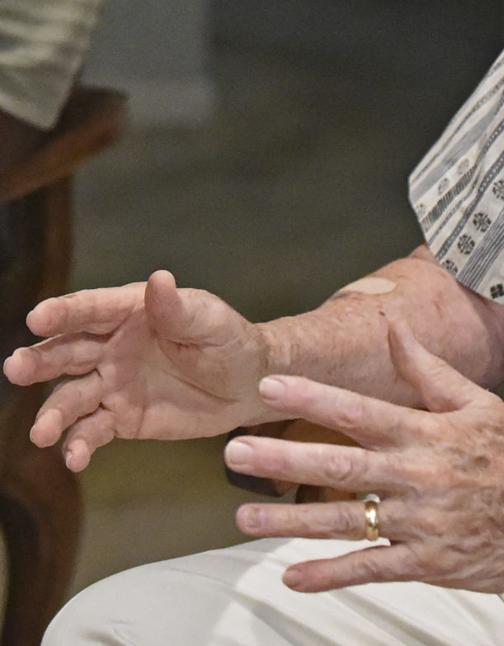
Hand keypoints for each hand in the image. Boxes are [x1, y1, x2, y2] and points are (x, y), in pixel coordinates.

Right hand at [4, 270, 270, 469]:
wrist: (248, 385)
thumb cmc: (230, 340)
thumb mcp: (210, 321)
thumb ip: (179, 308)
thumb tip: (159, 279)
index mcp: (132, 313)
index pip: (92, 309)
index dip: (64, 312)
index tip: (37, 317)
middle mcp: (112, 347)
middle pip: (67, 351)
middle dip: (39, 360)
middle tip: (15, 368)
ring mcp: (112, 384)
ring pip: (70, 397)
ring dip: (52, 414)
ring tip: (42, 433)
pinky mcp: (120, 418)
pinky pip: (91, 431)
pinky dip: (78, 445)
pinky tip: (74, 457)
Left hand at [226, 320, 503, 593]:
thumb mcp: (478, 402)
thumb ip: (428, 370)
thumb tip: (392, 329)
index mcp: (429, 433)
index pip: (361, 412)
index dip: (312, 400)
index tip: (270, 388)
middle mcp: (420, 476)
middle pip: (341, 467)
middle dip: (283, 459)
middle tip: (234, 453)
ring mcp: (422, 524)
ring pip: (345, 522)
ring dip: (289, 521)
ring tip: (243, 516)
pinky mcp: (427, 564)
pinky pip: (370, 569)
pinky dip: (329, 574)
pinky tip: (291, 576)